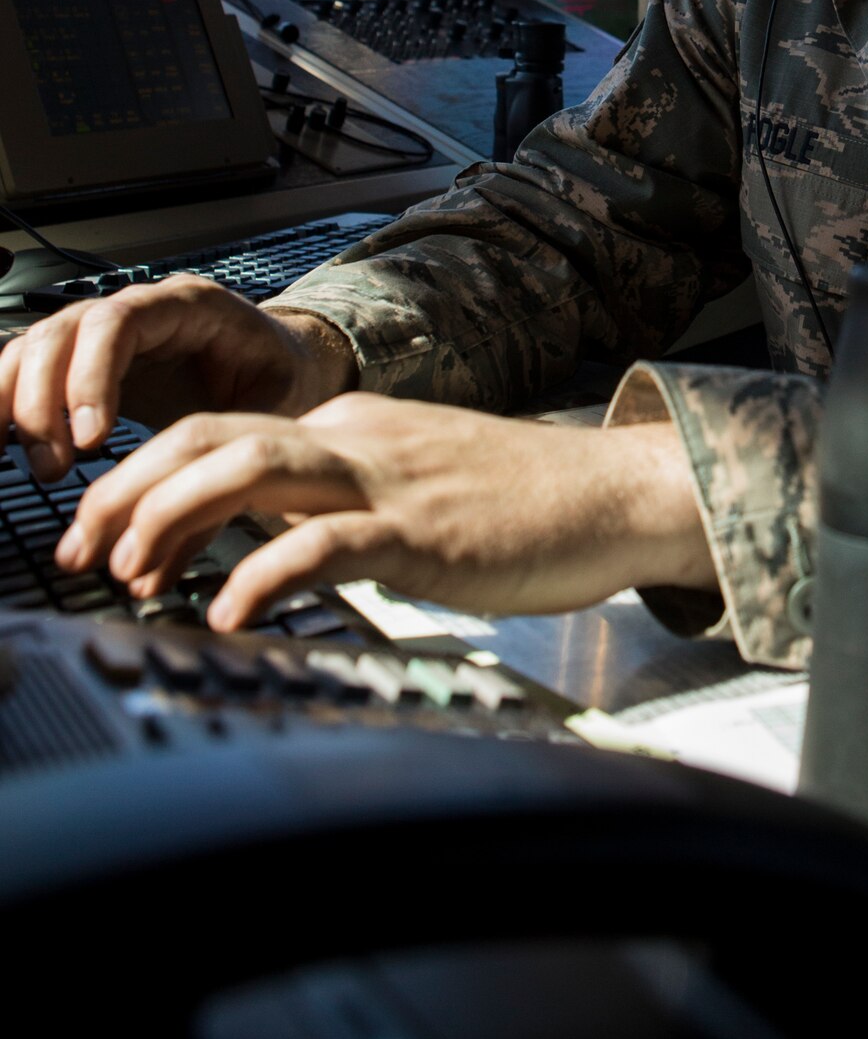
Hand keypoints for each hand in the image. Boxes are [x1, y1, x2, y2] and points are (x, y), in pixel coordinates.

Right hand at [0, 278, 356, 478]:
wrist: (288, 361)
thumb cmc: (283, 377)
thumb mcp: (275, 410)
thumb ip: (232, 460)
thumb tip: (182, 535)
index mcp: (188, 306)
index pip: (117, 323)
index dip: (91, 377)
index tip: (89, 438)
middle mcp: (138, 309)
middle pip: (61, 331)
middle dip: (44, 401)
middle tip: (56, 468)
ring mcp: (105, 331)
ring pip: (33, 347)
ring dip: (18, 407)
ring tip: (41, 469)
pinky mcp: (86, 361)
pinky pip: (28, 369)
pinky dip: (7, 405)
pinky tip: (3, 447)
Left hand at [54, 394, 714, 627]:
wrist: (616, 491)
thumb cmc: (528, 501)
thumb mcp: (416, 485)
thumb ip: (343, 501)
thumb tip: (267, 545)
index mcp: (352, 428)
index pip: (221, 437)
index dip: (147, 485)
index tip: (110, 543)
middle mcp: (357, 439)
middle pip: (212, 436)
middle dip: (129, 488)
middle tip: (79, 550)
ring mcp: (390, 479)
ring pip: (253, 466)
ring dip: (172, 514)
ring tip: (127, 571)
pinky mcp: (424, 530)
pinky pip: (325, 543)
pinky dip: (263, 573)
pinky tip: (228, 610)